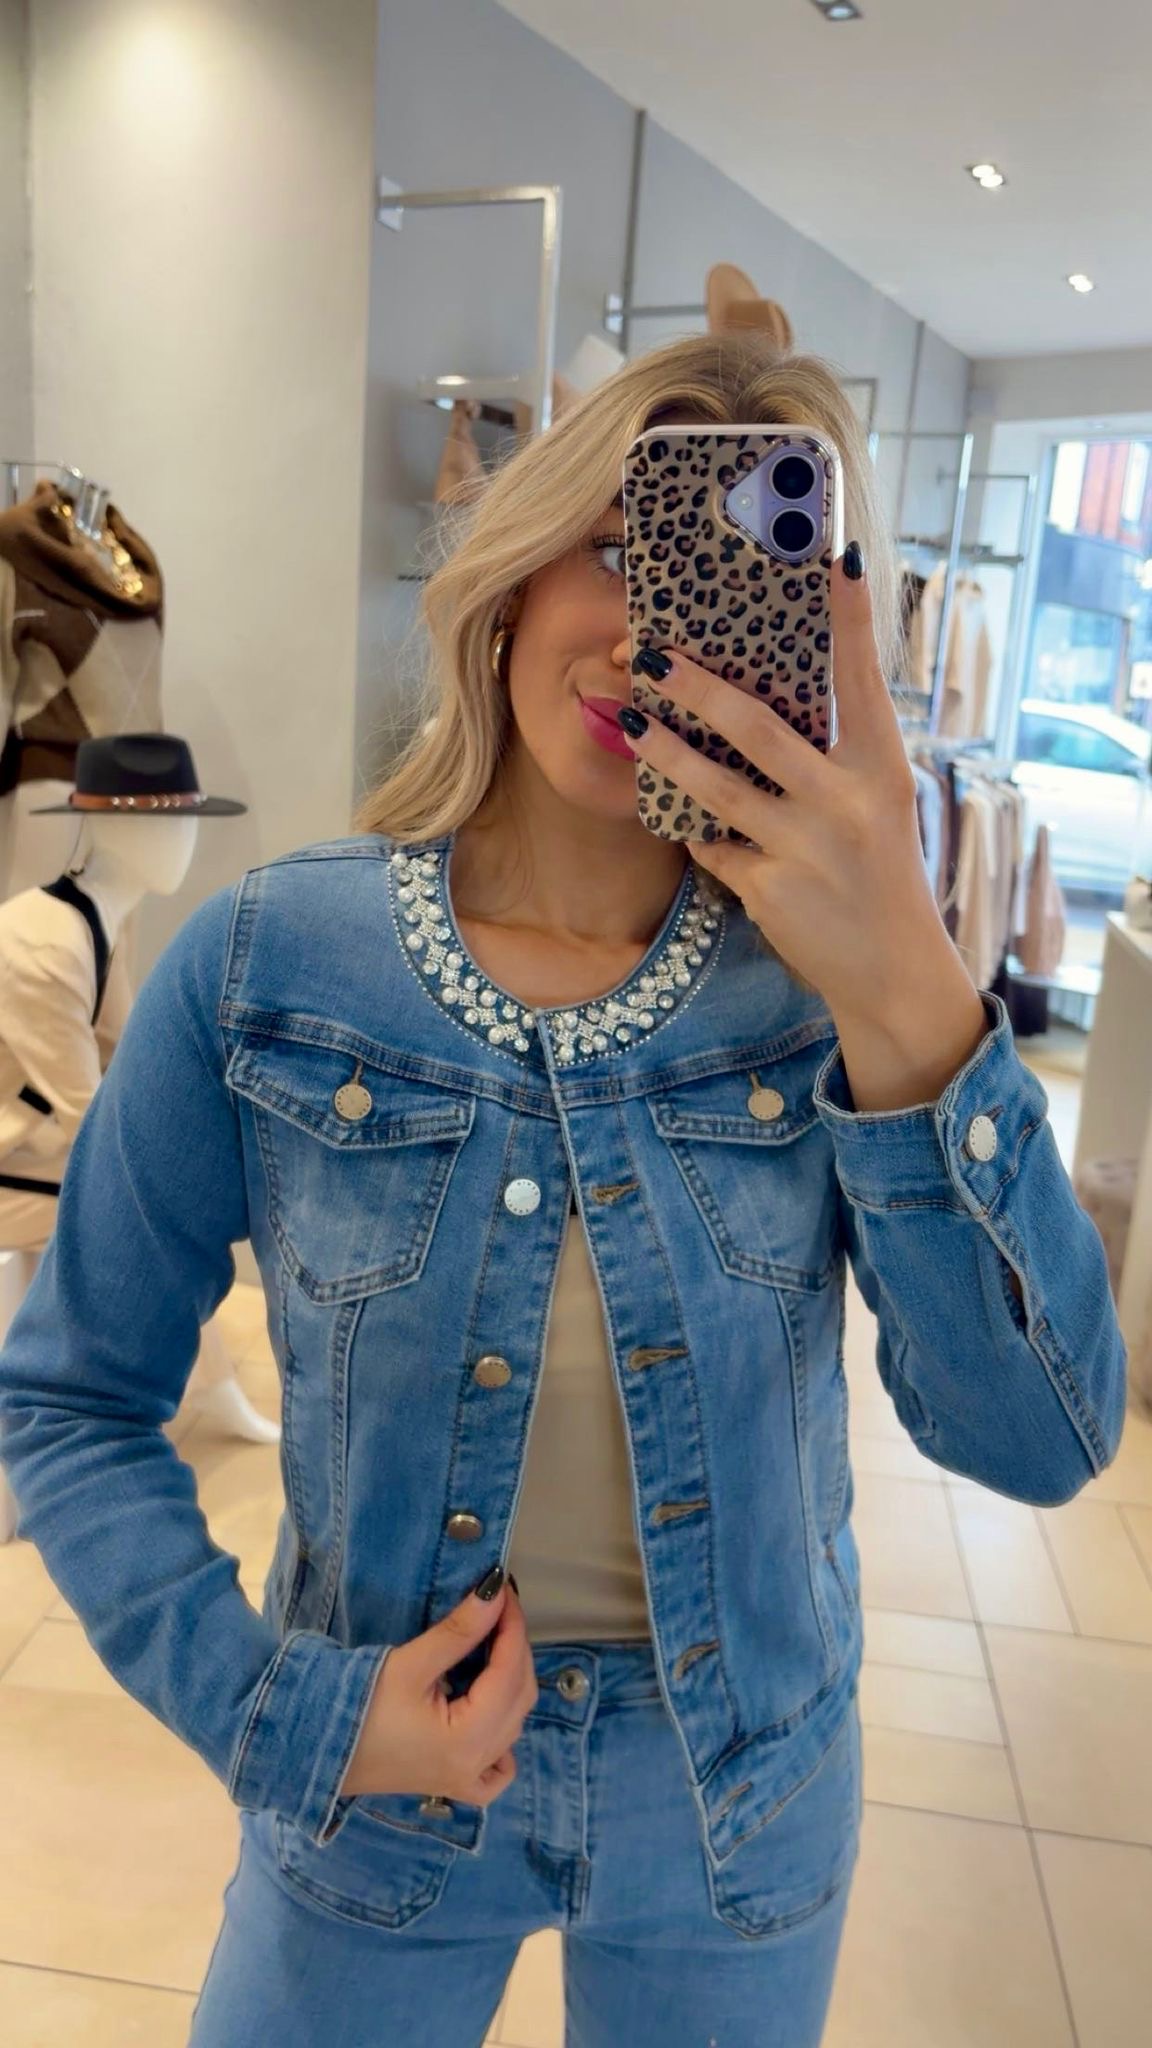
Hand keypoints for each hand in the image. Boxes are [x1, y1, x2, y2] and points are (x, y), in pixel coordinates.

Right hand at [338, 1576, 538, 1807]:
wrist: (314, 1750)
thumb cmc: (357, 1706)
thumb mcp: (409, 1664)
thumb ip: (458, 1631)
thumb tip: (494, 1592)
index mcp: (468, 1740)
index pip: (509, 1673)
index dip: (512, 1627)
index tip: (505, 1591)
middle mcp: (476, 1765)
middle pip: (519, 1697)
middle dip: (514, 1649)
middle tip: (498, 1609)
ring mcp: (466, 1780)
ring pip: (513, 1725)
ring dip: (511, 1680)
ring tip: (493, 1642)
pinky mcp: (453, 1785)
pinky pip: (498, 1768)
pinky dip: (505, 1737)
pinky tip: (492, 1712)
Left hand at [621, 544, 972, 1033]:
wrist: (893, 971)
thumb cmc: (878, 873)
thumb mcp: (878, 805)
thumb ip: (837, 754)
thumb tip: (773, 693)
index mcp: (882, 768)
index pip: (861, 679)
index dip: (850, 618)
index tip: (835, 556)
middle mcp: (847, 802)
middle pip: (759, 728)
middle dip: (700, 688)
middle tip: (653, 653)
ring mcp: (806, 848)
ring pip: (718, 787)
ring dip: (667, 750)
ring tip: (632, 719)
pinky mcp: (771, 889)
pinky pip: (714, 845)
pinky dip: (696, 830)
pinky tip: (679, 817)